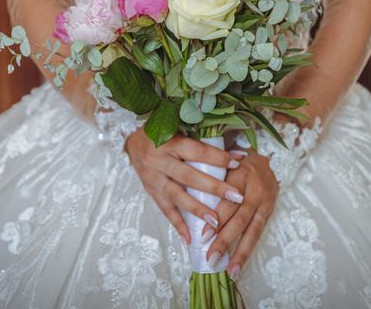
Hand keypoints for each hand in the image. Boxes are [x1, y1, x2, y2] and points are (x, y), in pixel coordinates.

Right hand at [125, 128, 245, 244]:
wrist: (131, 140)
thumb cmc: (162, 133)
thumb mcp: (181, 131)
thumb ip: (204, 143)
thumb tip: (238, 154)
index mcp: (171, 142)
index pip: (198, 151)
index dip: (218, 158)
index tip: (238, 163)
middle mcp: (160, 160)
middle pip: (189, 176)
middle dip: (214, 187)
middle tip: (236, 197)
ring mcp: (153, 177)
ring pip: (176, 196)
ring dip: (197, 210)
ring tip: (215, 222)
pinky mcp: (150, 190)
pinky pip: (164, 209)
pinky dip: (177, 224)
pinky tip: (189, 238)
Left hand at [202, 145, 277, 278]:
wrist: (267, 157)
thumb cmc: (236, 161)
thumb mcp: (223, 162)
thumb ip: (209, 176)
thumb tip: (185, 195)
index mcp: (240, 174)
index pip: (228, 199)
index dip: (217, 219)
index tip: (203, 236)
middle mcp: (255, 189)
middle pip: (240, 218)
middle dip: (226, 240)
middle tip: (211, 257)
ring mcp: (265, 202)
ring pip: (253, 230)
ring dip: (241, 252)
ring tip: (231, 271)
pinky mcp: (270, 211)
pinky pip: (259, 233)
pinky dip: (249, 250)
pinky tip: (239, 265)